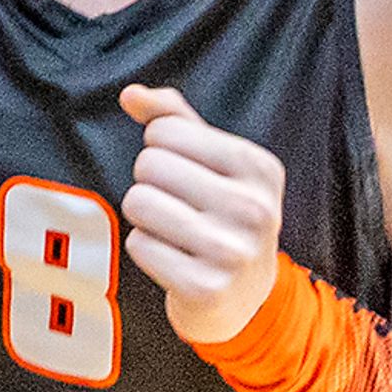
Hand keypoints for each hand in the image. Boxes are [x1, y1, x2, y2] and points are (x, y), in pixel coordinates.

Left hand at [119, 82, 285, 345]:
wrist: (244, 297)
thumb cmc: (220, 215)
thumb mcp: (212, 161)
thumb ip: (173, 118)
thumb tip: (131, 94)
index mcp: (260, 167)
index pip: (164, 130)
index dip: (161, 150)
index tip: (190, 177)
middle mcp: (255, 209)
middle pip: (148, 164)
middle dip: (151, 184)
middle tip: (181, 208)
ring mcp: (233, 252)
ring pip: (138, 202)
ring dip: (145, 217)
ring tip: (177, 233)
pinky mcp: (206, 288)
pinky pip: (138, 244)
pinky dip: (146, 249)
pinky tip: (176, 260)